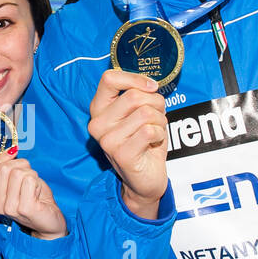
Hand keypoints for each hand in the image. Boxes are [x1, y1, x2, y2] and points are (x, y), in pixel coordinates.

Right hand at [0, 150, 65, 239]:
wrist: (50, 221)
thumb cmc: (35, 198)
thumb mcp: (17, 181)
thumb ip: (9, 168)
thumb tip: (11, 149)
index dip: (0, 159)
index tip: (13, 156)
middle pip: (4, 168)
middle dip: (21, 166)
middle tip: (29, 178)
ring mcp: (9, 208)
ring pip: (18, 173)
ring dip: (31, 175)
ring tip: (34, 188)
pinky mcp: (24, 208)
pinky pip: (29, 180)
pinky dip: (37, 182)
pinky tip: (37, 194)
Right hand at [88, 69, 168, 218]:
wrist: (145, 179)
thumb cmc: (143, 142)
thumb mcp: (137, 113)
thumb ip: (138, 95)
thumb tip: (150, 85)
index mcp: (98, 109)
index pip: (109, 79)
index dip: (135, 79)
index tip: (151, 88)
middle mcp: (97, 124)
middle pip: (133, 96)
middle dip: (155, 103)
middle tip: (156, 117)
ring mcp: (107, 140)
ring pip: (145, 113)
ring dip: (159, 120)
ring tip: (154, 132)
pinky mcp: (121, 154)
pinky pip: (149, 131)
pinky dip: (160, 134)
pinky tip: (154, 142)